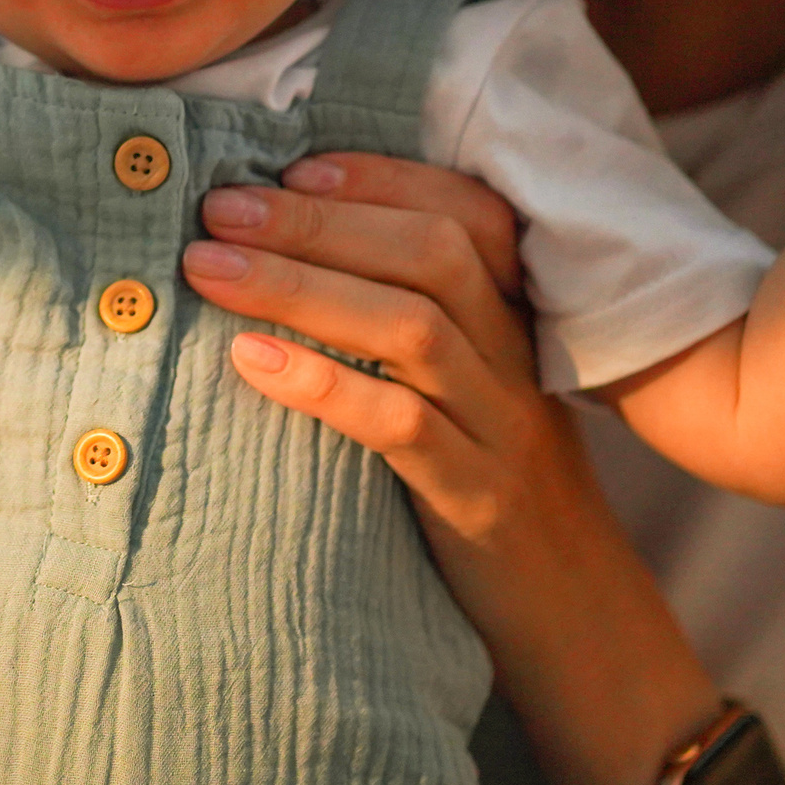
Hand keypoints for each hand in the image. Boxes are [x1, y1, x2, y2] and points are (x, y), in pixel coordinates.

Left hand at [182, 153, 719, 784]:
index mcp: (519, 321)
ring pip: (412, 328)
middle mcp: (519, 361)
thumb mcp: (465, 391)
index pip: (470, 214)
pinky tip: (248, 361)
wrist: (576, 618)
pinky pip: (402, 429)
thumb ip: (406, 321)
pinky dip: (321, 386)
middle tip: (219, 206)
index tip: (291, 166)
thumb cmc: (488, 483)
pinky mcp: (478, 501)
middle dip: (317, 220)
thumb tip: (279, 250)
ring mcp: (504, 430)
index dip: (382, 179)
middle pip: (430, 255)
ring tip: (208, 268)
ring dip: (301, 286)